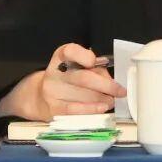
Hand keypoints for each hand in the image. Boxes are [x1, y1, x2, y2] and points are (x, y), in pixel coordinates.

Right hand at [0, 43, 125, 120]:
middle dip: (106, 86)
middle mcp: (55, 72)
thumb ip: (96, 70)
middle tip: (120, 91)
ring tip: (112, 100)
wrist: (41, 96)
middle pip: (83, 78)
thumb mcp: (79, 67)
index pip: (70, 51)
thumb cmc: (68, 79)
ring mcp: (52, 91)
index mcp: (62, 57)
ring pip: (83, 95)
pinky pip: (75, 110)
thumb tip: (113, 82)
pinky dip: (92, 109)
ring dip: (103, 99)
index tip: (94, 62)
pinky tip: (102, 108)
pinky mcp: (53, 108)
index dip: (84, 56)